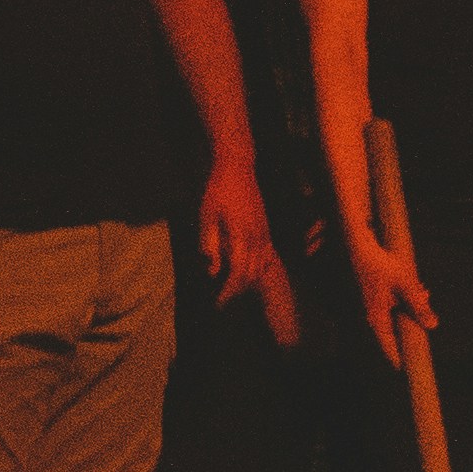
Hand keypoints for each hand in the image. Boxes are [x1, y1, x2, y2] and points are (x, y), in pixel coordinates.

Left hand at [196, 152, 284, 318]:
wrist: (237, 167)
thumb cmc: (217, 190)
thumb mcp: (206, 216)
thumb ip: (209, 245)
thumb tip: (211, 271)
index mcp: (241, 237)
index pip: (237, 275)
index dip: (228, 293)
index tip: (217, 304)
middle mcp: (257, 239)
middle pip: (251, 276)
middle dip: (236, 292)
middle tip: (221, 302)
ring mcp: (264, 234)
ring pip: (261, 268)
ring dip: (247, 283)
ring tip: (232, 290)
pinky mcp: (266, 229)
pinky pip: (267, 257)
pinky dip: (259, 270)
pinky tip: (249, 274)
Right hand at [349, 231, 434, 367]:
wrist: (362, 246)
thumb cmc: (381, 265)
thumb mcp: (405, 285)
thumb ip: (418, 305)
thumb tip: (433, 326)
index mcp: (377, 317)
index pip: (388, 345)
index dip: (396, 357)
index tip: (402, 369)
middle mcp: (374, 313)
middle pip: (397, 330)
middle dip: (413, 325)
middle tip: (424, 317)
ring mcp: (375, 304)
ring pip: (398, 315)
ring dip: (412, 308)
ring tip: (424, 295)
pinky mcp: (378, 294)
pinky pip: (395, 304)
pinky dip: (407, 299)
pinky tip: (419, 288)